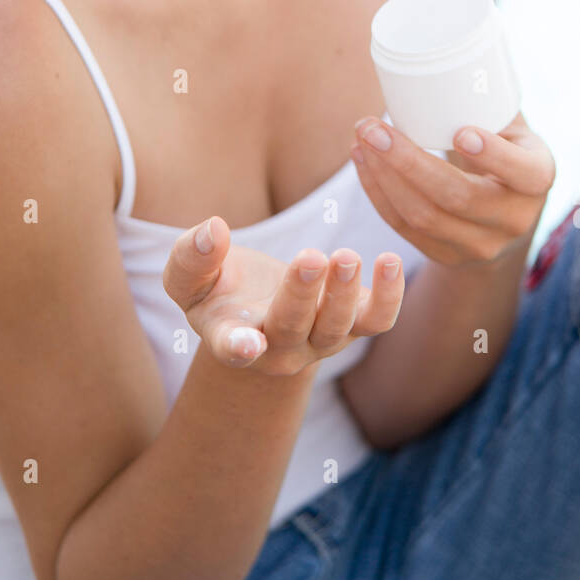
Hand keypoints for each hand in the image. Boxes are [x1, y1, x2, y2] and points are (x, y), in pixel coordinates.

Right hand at [162, 215, 404, 375]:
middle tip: (311, 257)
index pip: (232, 347)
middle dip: (301, 295)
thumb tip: (212, 231)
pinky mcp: (353, 324)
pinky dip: (388, 297)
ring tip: (345, 255)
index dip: (239, 347)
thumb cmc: (216, 286)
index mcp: (231, 336)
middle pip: (292, 328)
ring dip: (342, 293)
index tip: (247, 345)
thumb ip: (191, 256)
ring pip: (336, 327)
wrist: (257, 303)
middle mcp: (278, 348)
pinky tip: (390, 261)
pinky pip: (376, 320)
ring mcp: (319, 339)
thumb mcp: (189, 273)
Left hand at [350, 110, 555, 267]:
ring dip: (383, 176)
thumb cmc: (504, 151)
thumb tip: (447, 48)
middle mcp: (514, 219)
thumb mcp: (513, 129)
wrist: (506, 216)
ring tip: (360, 137)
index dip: (492, 155)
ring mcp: (480, 245)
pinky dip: (377, 193)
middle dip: (407, 161)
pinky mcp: (447, 257)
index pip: (522, 172)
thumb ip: (489, 101)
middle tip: (371, 125)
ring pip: (423, 216)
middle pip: (457, 197)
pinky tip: (362, 161)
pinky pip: (404, 229)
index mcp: (537, 179)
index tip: (458, 131)